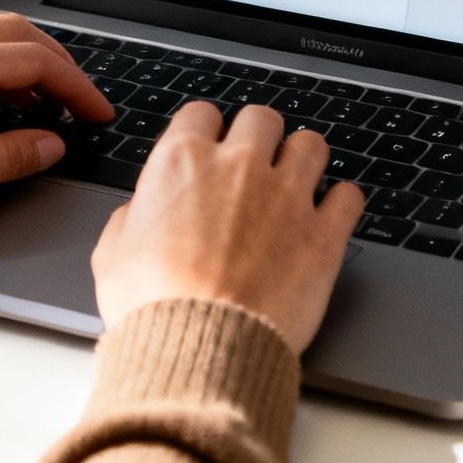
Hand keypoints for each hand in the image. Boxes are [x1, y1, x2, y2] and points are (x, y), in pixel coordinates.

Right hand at [91, 103, 365, 354]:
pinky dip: (341, 202)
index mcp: (182, 161)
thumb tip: (139, 213)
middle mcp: (238, 166)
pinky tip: (330, 215)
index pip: (201, 113)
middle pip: (261, 118)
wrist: (199, 349)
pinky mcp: (323, 234)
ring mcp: (286, 195)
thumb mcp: (113, 254)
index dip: (205, 133)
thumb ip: (131, 218)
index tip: (209, 149)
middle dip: (258, 138)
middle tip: (254, 165)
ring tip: (296, 183)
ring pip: (311, 144)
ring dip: (303, 160)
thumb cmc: (152, 306)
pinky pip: (349, 195)